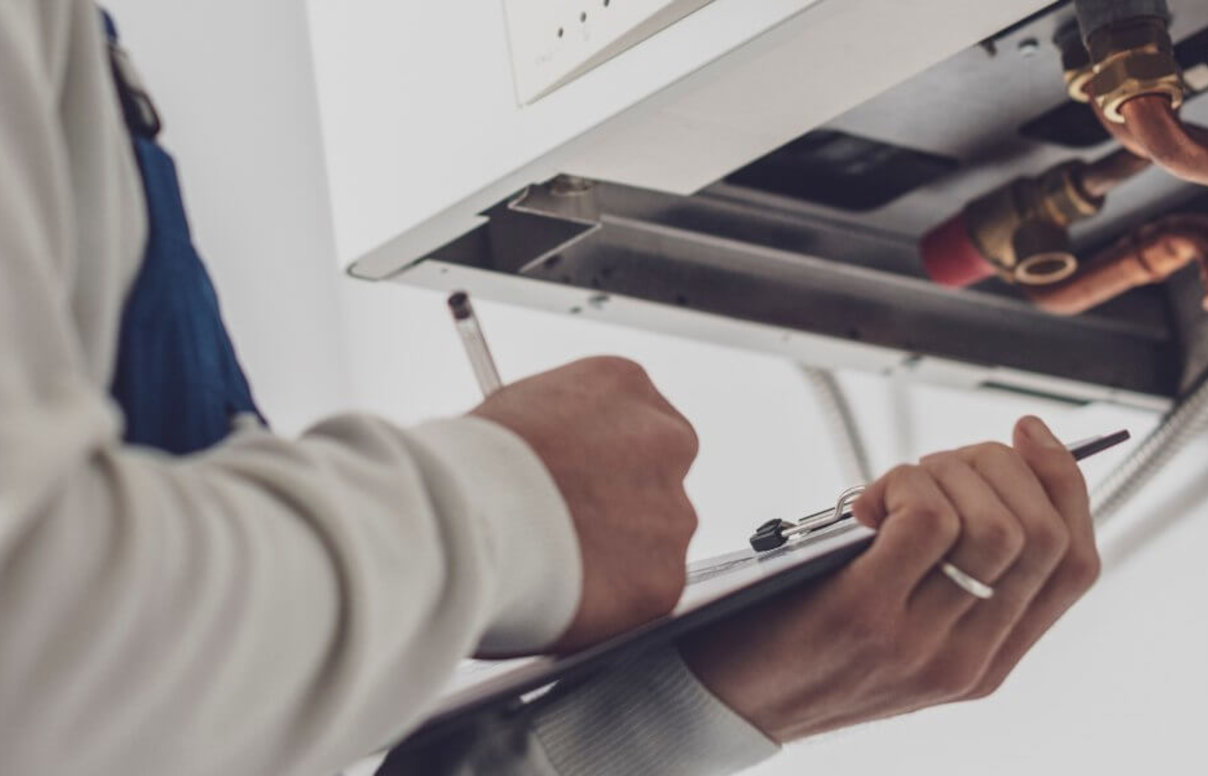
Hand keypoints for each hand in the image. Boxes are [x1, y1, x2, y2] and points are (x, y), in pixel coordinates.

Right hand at [473, 357, 698, 651]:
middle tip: (574, 527)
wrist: (467, 519)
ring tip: (555, 563)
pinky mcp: (663, 577)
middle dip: (623, 505)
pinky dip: (611, 604)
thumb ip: (560, 429)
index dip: (606, 457)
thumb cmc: (469, 464)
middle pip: (657, 477)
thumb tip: (557, 458)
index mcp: (625, 385)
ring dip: (617, 556)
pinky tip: (566, 594)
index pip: (639, 419)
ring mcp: (671, 511)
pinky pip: (643, 594)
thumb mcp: (517, 410)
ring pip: (654, 541)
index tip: (585, 479)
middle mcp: (664, 440)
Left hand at [680, 416, 1099, 741]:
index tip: (1027, 434)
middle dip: (996, 466)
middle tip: (934, 465)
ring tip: (892, 486)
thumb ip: (947, 577)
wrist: (724, 702)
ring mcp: (920, 642)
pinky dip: (903, 484)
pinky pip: (926, 520)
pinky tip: (866, 502)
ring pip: (994, 524)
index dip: (1064, 484)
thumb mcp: (900, 627)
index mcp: (986, 661)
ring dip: (945, 472)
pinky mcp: (864, 613)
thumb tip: (981, 475)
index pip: (1074, 565)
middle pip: (1042, 533)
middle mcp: (967, 659)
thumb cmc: (801, 644)